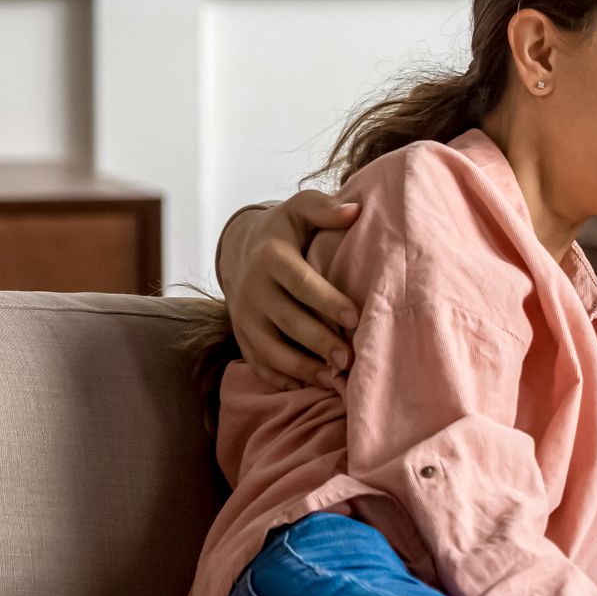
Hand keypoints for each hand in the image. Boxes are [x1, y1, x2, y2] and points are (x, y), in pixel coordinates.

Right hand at [221, 192, 361, 390]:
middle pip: (288, 321)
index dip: (327, 301)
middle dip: (319, 342)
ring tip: (333, 379)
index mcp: (271, 257)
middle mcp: (252, 288)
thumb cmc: (286, 230)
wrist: (241, 248)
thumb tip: (355, 211)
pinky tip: (306, 387)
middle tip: (349, 359)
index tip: (355, 318)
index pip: (300, 282)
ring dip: (301, 368)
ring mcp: (244, 315)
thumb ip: (324, 208)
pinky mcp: (241, 334)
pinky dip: (279, 378)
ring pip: (269, 348)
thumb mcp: (300, 210)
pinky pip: (257, 362)